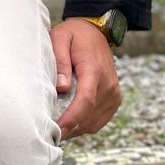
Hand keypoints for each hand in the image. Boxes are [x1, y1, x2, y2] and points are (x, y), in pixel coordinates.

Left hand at [50, 18, 121, 140]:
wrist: (95, 32)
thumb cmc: (74, 35)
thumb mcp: (60, 38)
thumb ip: (60, 61)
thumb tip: (61, 87)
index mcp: (94, 70)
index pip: (85, 100)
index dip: (71, 118)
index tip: (57, 128)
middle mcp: (108, 84)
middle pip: (89, 115)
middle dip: (70, 128)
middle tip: (49, 133)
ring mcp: (114, 93)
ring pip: (94, 122)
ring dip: (76, 129)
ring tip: (57, 130)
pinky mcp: (114, 99)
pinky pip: (100, 120)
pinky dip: (85, 125)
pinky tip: (70, 124)